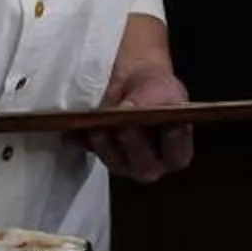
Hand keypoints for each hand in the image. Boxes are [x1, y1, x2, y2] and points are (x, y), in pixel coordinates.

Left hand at [80, 62, 192, 183]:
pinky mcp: (97, 153)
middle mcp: (150, 165)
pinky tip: (74, 129)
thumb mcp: (163, 89)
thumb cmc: (156, 90)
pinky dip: (79, 139)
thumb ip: (153, 100)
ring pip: (114, 163)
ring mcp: (122, 163)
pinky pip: (86, 150)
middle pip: (144, 167)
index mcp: (175, 154)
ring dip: (105, 144)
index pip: (178, 156)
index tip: (168, 124)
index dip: (174, 143)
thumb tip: (128, 110)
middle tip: (125, 126)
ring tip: (98, 125)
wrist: (132, 83)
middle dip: (134, 146)